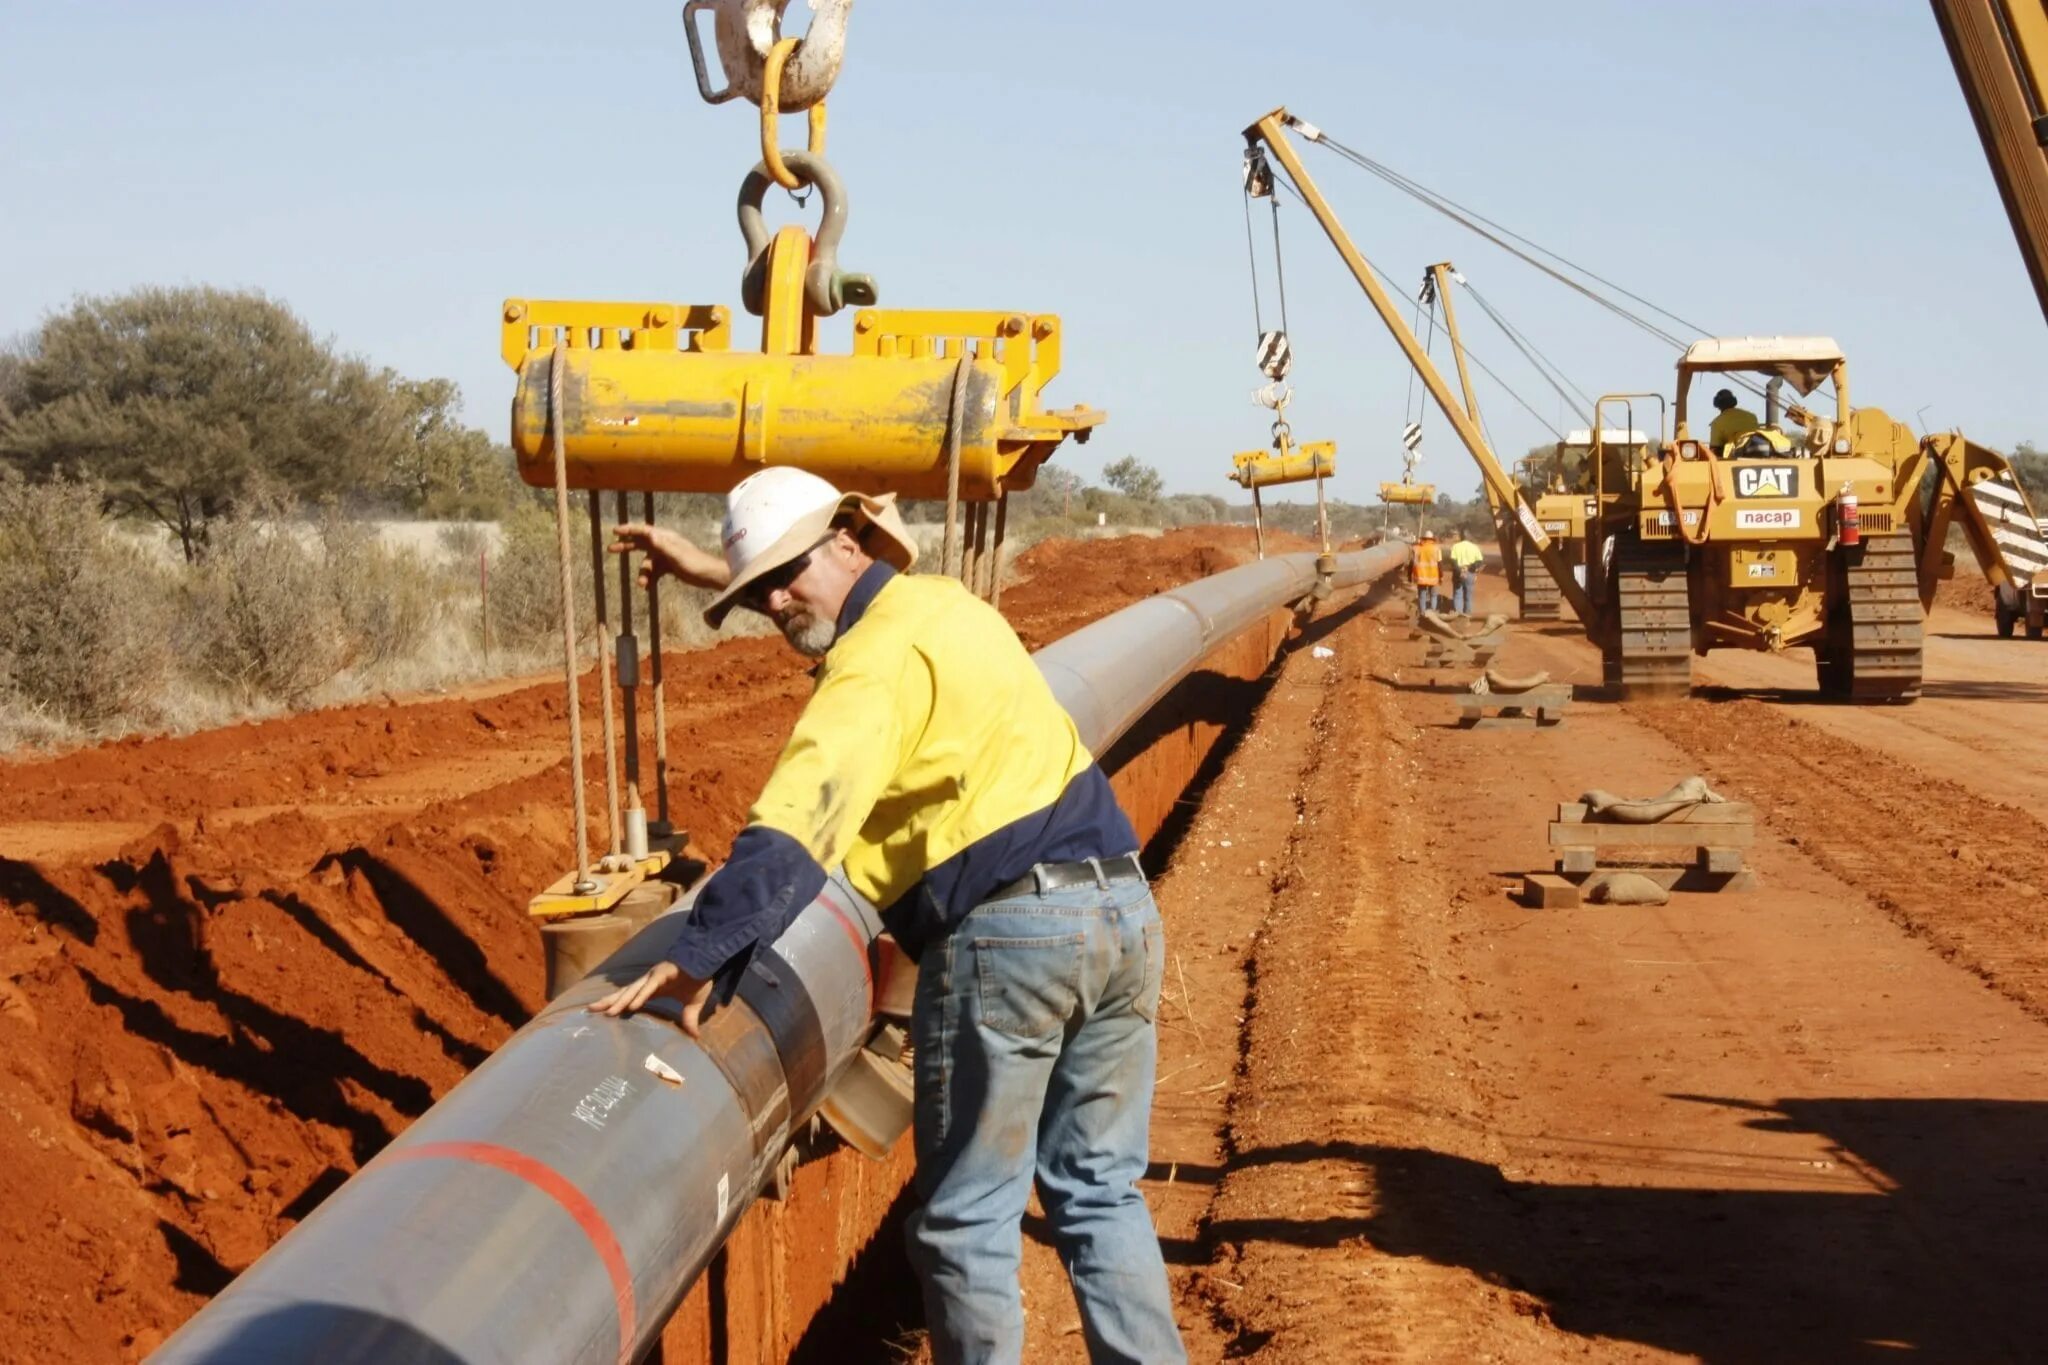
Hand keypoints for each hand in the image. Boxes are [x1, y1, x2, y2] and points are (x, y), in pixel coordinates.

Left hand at [586, 960, 714, 1036]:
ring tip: (607, 1012)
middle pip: (624, 993)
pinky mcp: (663, 974)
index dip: (615, 1004)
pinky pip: (649, 987)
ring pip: (633, 991)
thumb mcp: (692, 1005)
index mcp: (652, 989)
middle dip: (608, 1001)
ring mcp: (654, 977)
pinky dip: (640, 996)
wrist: (708, 959)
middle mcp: (648, 982)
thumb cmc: (698, 979)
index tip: (601, 1013)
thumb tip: (694, 1037)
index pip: (629, 997)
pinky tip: (631, 1006)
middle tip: (589, 1010)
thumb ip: (689, 1019)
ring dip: (620, 1001)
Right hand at [609, 523, 731, 590]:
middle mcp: (664, 544)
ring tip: (642, 585)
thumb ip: (662, 545)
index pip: (644, 531)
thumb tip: (649, 533)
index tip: (615, 531)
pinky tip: (648, 588)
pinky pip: (654, 573)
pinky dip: (650, 579)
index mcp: (665, 537)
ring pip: (647, 563)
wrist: (709, 576)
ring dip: (643, 574)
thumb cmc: (695, 563)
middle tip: (610, 549)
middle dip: (626, 546)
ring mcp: (666, 556)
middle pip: (641, 543)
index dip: (629, 530)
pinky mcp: (669, 567)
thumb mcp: (677, 554)